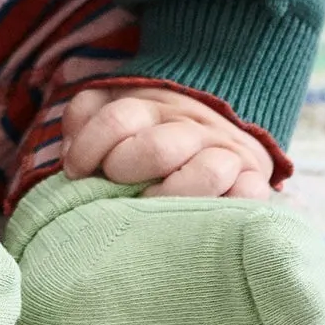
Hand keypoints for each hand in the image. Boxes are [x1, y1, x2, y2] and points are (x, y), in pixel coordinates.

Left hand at [59, 84, 273, 199]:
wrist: (223, 120)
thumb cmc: (153, 127)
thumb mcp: (115, 107)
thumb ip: (86, 119)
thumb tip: (69, 155)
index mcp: (154, 107)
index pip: (119, 119)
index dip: (89, 147)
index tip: (75, 171)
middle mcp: (192, 128)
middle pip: (159, 147)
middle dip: (129, 168)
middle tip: (117, 182)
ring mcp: (226, 154)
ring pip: (208, 173)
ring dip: (174, 196)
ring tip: (153, 208)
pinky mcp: (255, 180)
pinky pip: (251, 196)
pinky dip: (230, 207)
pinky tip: (203, 218)